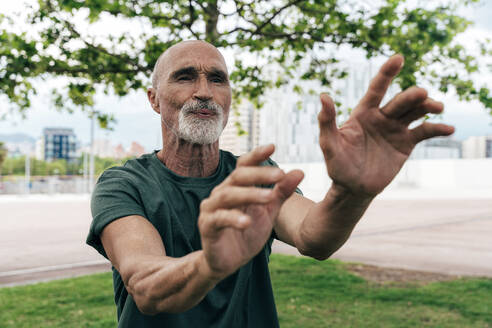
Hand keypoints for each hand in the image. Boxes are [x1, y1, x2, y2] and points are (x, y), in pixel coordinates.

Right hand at [198, 144, 302, 278]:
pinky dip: (233, 219)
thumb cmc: (247, 234)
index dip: (256, 156)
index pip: (244, 166)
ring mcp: (211, 209)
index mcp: (235, 187)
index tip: (273, 146)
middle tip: (280, 174)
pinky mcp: (207, 227)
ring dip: (250, 194)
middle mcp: (221, 193)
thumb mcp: (268, 213)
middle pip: (238, 176)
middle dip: (259, 174)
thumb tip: (300, 171)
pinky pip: (219, 219)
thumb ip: (281, 193)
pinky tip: (247, 222)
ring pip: (228, 195)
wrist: (227, 263)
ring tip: (269, 197)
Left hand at [318, 55, 453, 195]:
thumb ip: (327, 121)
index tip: (398, 58)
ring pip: (415, 112)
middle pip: (400, 101)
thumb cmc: (337, 164)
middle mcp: (381, 117)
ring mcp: (395, 129)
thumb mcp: (329, 143)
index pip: (376, 89)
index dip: (386, 73)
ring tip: (437, 107)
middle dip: (411, 96)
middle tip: (422, 94)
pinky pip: (424, 132)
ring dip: (427, 106)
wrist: (353, 188)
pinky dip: (437, 129)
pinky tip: (449, 129)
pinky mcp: (406, 143)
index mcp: (363, 113)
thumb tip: (323, 96)